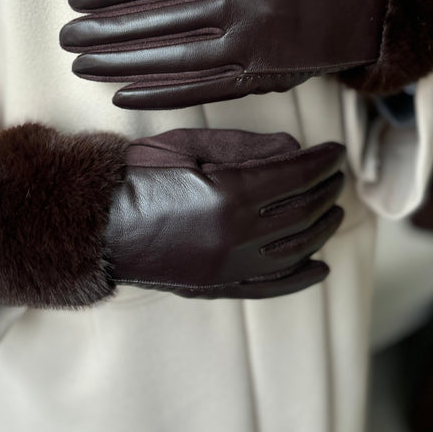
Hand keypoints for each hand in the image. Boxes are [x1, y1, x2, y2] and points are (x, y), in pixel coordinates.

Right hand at [0, 124, 344, 305]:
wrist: (96, 221)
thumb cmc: (138, 174)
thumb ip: (245, 146)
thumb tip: (294, 146)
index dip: (323, 162)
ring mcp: (229, 266)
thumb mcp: (188, 145)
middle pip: (302, 211)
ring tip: (333, 207)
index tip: (337, 150)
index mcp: (230, 194)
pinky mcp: (218, 286)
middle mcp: (237, 235)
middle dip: (327, 189)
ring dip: (322, 226)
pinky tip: (320, 266)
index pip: (297, 176)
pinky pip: (271, 286)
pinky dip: (301, 277)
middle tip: (337, 173)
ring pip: (295, 248)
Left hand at [60, 0, 385, 108]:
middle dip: (106, 29)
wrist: (363, 8)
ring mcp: (250, 48)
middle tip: (66, 35)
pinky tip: (123, 95)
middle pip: (159, 21)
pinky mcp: (258, 81)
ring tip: (82, 65)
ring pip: (173, 59)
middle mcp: (242, 8)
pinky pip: (201, 91)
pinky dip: (159, 95)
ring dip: (122, 65)